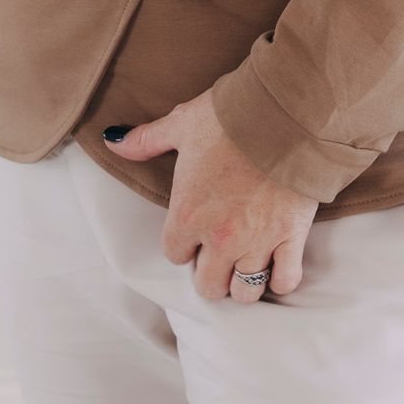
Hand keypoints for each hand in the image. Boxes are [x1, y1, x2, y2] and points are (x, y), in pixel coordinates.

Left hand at [103, 90, 318, 303]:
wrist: (284, 113)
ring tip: (244, 264)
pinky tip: (275, 264)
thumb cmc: (229, 117)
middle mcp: (220, 237)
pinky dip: (280, 278)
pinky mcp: (291, 237)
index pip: (174, 255)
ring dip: (243, 282)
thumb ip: (145, 140)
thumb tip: (112, 140)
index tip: (192, 231)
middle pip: (209, 285)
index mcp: (188, 214)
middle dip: (210, 274)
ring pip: (245, 291)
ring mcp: (258, 241)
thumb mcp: (181, 124)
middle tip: (217, 254)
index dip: (182, 244)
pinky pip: (285, 280)